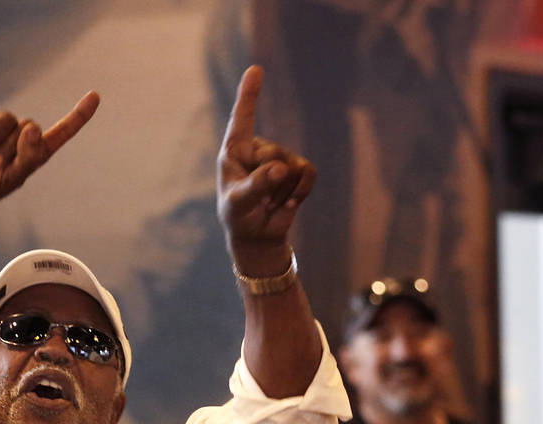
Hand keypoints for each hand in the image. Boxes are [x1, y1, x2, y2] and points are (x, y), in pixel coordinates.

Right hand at [0, 92, 99, 205]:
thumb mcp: (11, 179)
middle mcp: (21, 134)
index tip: (95, 96)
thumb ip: (28, 157)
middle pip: (29, 129)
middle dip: (8, 151)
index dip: (79, 115)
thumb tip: (33, 128)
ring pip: (9, 122)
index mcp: (34, 152)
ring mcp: (1, 123)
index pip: (62, 132)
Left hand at [217, 66, 314, 256]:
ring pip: (293, 167)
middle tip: (258, 201)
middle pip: (274, 155)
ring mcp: (280, 156)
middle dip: (269, 184)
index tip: (255, 70)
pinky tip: (288, 202)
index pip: (242, 119)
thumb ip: (256, 185)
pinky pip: (308, 174)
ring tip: (269, 203)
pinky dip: (300, 192)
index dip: (249, 94)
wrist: (257, 233)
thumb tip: (281, 167)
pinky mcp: (299, 168)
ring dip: (282, 192)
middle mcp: (257, 148)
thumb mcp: (239, 204)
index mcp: (234, 151)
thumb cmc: (238, 215)